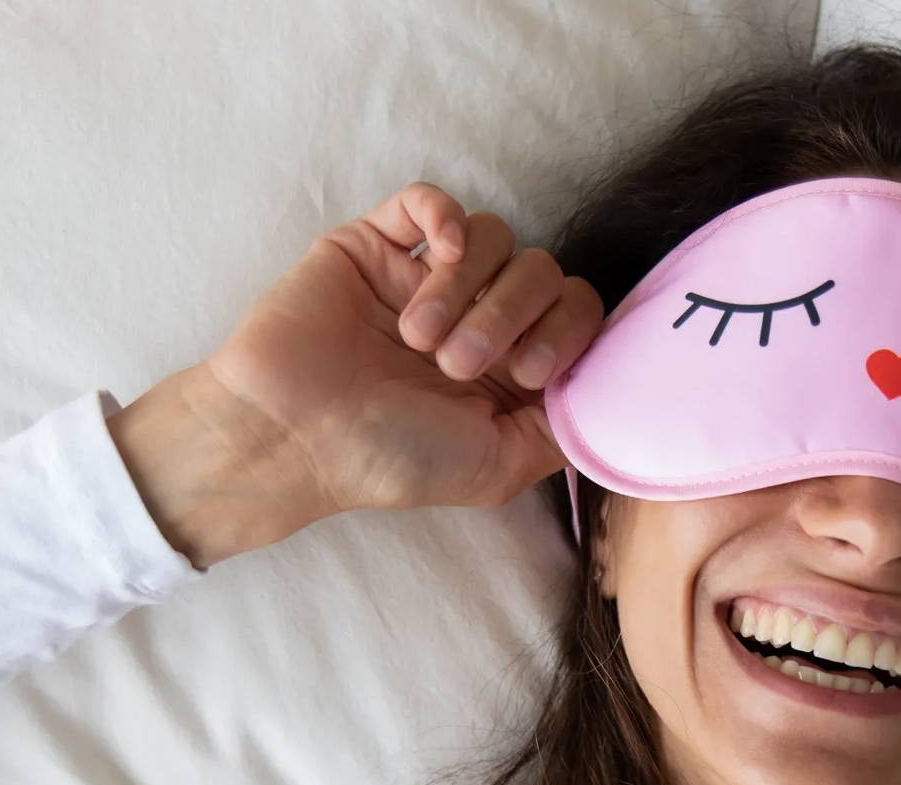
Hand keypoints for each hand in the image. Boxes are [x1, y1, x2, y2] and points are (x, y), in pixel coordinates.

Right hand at [201, 181, 604, 516]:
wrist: (293, 434)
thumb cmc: (390, 458)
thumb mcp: (498, 468)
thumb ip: (561, 430)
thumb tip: (607, 392)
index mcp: (510, 367)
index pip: (577, 312)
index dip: (567, 331)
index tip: (528, 373)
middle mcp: (477, 316)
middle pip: (542, 269)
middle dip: (509, 315)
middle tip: (457, 364)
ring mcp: (427, 277)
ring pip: (495, 235)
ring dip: (465, 288)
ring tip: (419, 338)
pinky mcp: (377, 245)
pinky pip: (430, 199)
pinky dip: (445, 217)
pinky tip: (438, 255)